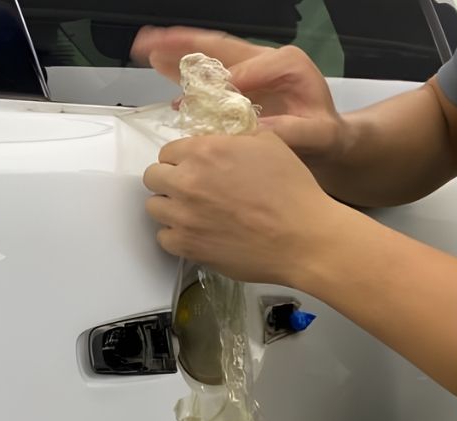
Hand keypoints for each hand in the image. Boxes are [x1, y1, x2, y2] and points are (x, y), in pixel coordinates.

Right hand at [130, 26, 349, 163]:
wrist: (326, 138)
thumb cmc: (324, 134)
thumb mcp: (318, 135)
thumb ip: (291, 132)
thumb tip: (257, 133)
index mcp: (286, 64)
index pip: (249, 69)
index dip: (226, 84)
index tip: (207, 101)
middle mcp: (263, 59)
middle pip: (219, 46)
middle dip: (184, 44)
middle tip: (154, 42)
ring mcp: (245, 68)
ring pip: (207, 54)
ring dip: (175, 50)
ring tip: (146, 46)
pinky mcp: (234, 81)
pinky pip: (204, 70)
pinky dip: (180, 67)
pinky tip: (158, 64)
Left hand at [142, 131, 349, 286]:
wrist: (303, 237)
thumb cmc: (292, 190)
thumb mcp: (268, 144)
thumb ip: (233, 139)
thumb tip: (218, 141)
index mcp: (204, 151)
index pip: (168, 151)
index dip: (181, 159)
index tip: (194, 168)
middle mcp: (187, 181)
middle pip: (153, 177)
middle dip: (169, 180)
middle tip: (191, 189)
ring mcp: (182, 216)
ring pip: (154, 207)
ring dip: (170, 207)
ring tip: (193, 212)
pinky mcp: (186, 245)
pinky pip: (163, 237)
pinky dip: (176, 235)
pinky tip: (196, 233)